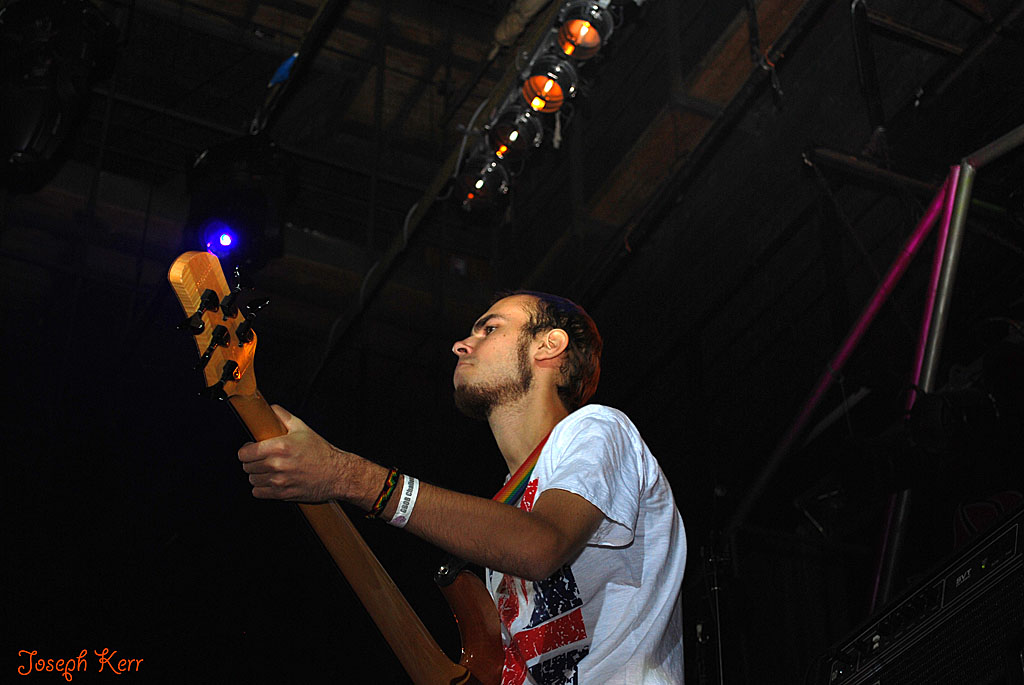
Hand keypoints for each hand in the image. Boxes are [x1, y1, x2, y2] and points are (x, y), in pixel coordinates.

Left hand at [237, 405, 365, 502]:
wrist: (336, 474)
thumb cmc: (321, 452)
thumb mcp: (303, 428)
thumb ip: (283, 416)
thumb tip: (270, 409)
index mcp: (280, 446)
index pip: (245, 453)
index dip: (245, 451)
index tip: (249, 449)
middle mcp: (277, 464)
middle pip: (247, 467)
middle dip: (251, 462)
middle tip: (261, 459)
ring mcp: (279, 481)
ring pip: (252, 480)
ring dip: (257, 475)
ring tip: (267, 470)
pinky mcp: (282, 494)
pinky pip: (259, 493)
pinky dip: (262, 488)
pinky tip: (271, 481)